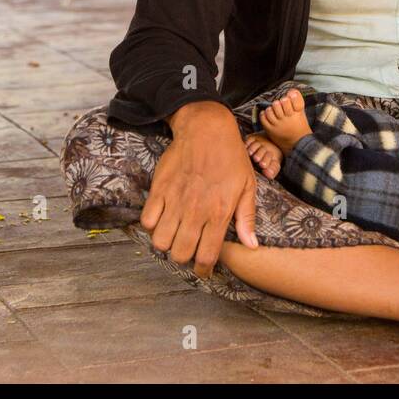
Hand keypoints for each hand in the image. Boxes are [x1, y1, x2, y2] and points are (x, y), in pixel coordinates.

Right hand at [142, 102, 257, 277]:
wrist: (207, 129)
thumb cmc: (231, 157)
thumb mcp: (248, 186)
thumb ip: (247, 218)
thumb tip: (251, 245)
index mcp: (219, 212)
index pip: (207, 255)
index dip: (204, 269)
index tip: (203, 270)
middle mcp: (195, 210)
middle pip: (180, 253)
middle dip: (184, 258)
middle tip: (188, 250)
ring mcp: (175, 200)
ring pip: (161, 241)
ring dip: (166, 243)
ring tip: (174, 236)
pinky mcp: (160, 189)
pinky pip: (147, 220)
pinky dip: (152, 226)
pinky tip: (162, 220)